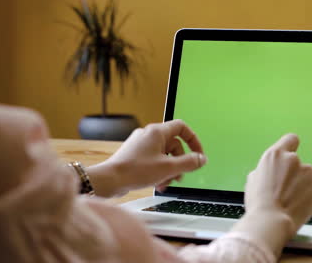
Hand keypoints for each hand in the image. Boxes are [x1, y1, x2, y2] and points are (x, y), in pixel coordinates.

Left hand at [88, 120, 206, 196]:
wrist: (109, 180)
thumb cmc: (135, 171)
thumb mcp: (168, 168)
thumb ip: (189, 163)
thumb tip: (202, 159)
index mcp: (157, 132)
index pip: (182, 127)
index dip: (193, 140)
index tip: (197, 155)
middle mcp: (148, 135)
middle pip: (174, 145)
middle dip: (179, 162)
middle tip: (179, 176)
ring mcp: (141, 145)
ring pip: (164, 155)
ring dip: (169, 170)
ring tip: (166, 183)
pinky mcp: (135, 155)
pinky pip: (154, 160)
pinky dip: (159, 171)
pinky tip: (157, 184)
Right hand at [245, 134, 311, 235]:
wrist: (271, 220)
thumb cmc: (259, 203)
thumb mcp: (253, 180)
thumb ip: (266, 171)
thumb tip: (270, 174)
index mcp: (275, 155)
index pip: (291, 139)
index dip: (291, 147)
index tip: (290, 154)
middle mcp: (293, 159)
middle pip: (297, 162)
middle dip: (294, 174)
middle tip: (286, 191)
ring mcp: (308, 171)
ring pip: (307, 176)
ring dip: (303, 185)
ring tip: (292, 200)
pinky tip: (301, 204)